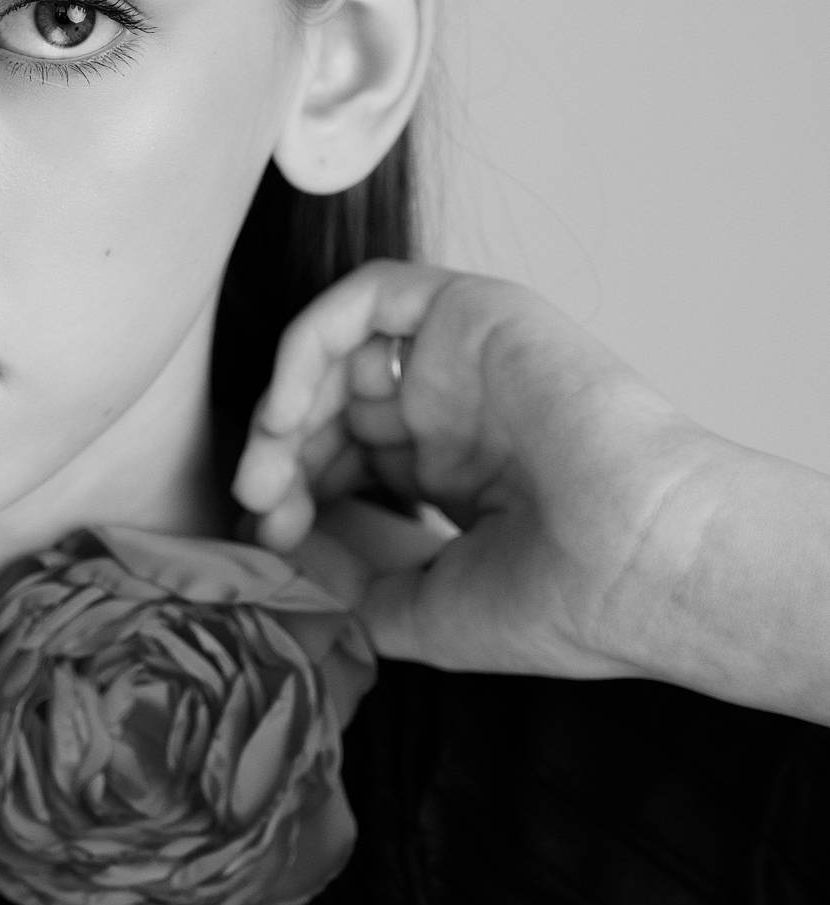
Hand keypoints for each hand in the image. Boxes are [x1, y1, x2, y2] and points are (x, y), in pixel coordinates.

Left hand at [231, 259, 731, 675]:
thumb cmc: (563, 599)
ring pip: (341, 348)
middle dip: (282, 452)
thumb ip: (355, 587)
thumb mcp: (430, 607)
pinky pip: (371, 297)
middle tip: (259, 502)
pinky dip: (311, 341)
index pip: (348, 459)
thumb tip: (283, 562)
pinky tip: (289, 410)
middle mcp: (457, 407)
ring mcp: (464, 358)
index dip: (297, 492)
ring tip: (266, 464)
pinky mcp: (473, 312)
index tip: (271, 541)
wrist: (646, 560)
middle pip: (333, 403)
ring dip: (286, 400)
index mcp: (458, 470)